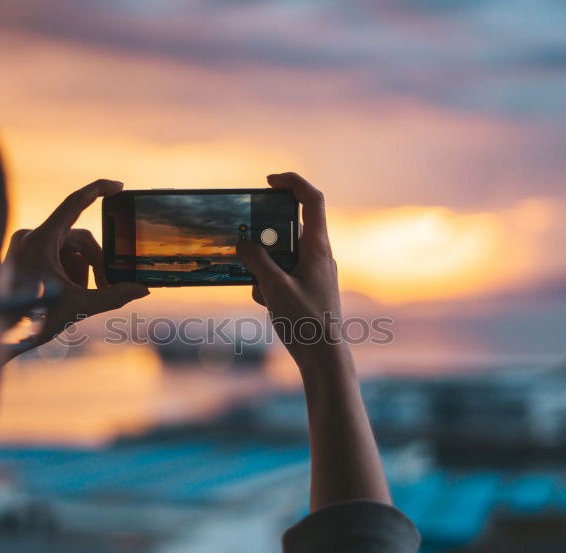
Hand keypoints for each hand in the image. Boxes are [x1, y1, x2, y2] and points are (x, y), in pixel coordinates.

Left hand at [3, 179, 148, 352]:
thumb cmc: (32, 320)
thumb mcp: (79, 307)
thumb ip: (114, 297)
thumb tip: (142, 290)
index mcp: (41, 240)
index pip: (74, 202)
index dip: (99, 189)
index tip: (119, 187)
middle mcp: (32, 237)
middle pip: (80, 240)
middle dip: (96, 264)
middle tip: (105, 288)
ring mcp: (27, 247)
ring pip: (70, 251)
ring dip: (80, 273)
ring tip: (75, 297)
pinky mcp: (24, 257)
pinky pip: (56, 257)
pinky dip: (67, 274)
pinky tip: (63, 296)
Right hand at [236, 172, 343, 368]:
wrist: (323, 357)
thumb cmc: (306, 321)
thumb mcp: (275, 288)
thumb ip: (257, 260)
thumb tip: (242, 242)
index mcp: (318, 246)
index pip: (311, 200)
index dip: (291, 183)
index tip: (267, 182)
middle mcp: (318, 254)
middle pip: (289, 227)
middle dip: (265, 237)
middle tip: (248, 246)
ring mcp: (313, 271)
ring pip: (281, 254)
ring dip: (264, 267)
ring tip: (261, 291)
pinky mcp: (305, 287)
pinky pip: (281, 274)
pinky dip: (268, 284)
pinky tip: (268, 304)